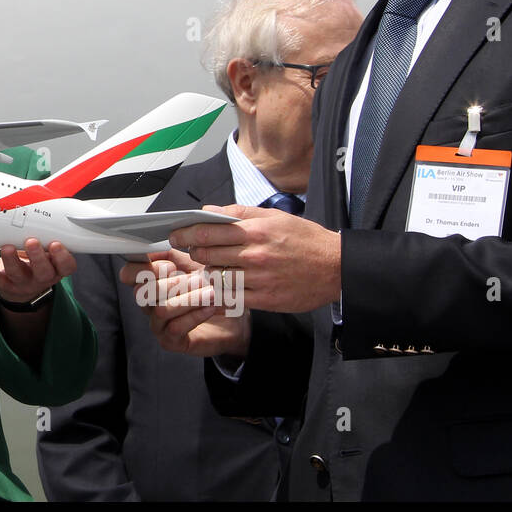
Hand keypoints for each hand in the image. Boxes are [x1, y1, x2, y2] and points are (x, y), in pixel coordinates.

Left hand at [0, 238, 74, 303]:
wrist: (22, 285)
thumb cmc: (37, 260)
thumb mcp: (47, 250)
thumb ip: (48, 234)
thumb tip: (45, 203)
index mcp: (56, 267)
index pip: (66, 266)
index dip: (62, 257)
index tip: (55, 244)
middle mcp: (42, 277)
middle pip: (44, 272)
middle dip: (37, 257)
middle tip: (31, 241)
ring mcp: (24, 283)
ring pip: (19, 274)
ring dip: (12, 261)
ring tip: (7, 248)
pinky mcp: (7, 286)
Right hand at [119, 248, 250, 357]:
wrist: (233, 321)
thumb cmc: (210, 290)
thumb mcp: (193, 266)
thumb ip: (175, 254)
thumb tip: (163, 239)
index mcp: (149, 282)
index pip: (129, 274)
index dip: (144, 268)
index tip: (170, 266)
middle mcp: (148, 304)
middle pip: (142, 292)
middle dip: (170, 283)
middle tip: (197, 279)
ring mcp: (157, 324)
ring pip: (160, 309)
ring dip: (187, 298)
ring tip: (209, 292)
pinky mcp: (171, 341)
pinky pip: (176, 327)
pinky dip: (195, 314)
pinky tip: (211, 307)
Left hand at [169, 204, 341, 312]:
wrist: (336, 267)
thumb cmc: (304, 239)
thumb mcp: (275, 217)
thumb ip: (239, 213)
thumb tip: (209, 211)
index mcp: (256, 231)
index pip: (208, 232)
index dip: (186, 234)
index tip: (175, 236)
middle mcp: (254, 255)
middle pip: (207, 255)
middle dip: (193, 253)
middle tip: (190, 251)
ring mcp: (259, 279)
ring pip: (215, 278)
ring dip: (207, 273)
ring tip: (208, 267)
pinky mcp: (265, 300)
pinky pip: (231, 298)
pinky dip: (220, 292)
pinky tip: (219, 286)